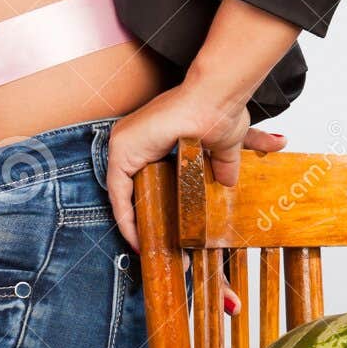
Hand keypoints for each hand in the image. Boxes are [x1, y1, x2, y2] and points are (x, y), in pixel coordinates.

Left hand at [106, 79, 286, 254]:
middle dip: (144, 223)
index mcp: (155, 137)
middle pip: (133, 189)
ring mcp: (125, 141)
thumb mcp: (224, 147)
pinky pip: (117, 193)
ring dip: (133, 225)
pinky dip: (125, 218)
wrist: (218, 97)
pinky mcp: (122, 147)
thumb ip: (223, 165)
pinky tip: (137, 239)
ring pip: (122, 194)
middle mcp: (135, 138)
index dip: (154, 210)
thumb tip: (229, 183)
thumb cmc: (222, 111)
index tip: (164, 236)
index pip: (147, 181)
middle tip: (155, 249)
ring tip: (147, 250)